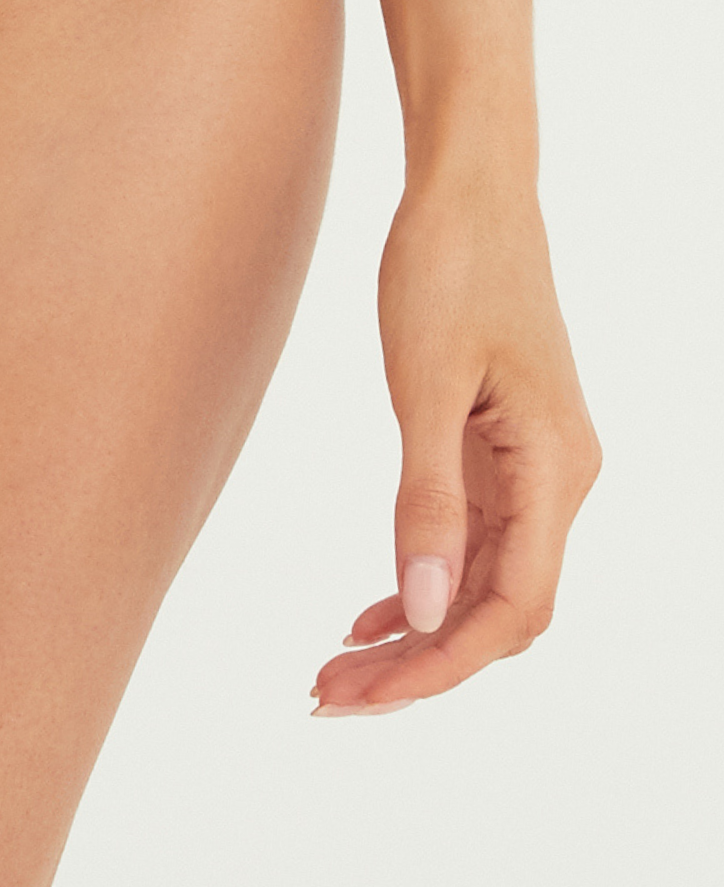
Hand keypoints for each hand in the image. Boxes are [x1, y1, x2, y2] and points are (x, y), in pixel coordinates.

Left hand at [311, 174, 600, 715]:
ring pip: (480, 585)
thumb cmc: (448, 266)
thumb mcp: (422, 386)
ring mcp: (535, 469)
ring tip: (334, 671)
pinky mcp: (503, 452)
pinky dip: (419, 583)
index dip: (439, 664)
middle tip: (326, 699)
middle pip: (498, 613)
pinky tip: (365, 615)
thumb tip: (419, 609)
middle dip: (418, 664)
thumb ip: (424, 501)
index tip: (365, 697)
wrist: (469, 188)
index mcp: (556, 469)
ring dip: (413, 632)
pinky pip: (471, 543)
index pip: (511, 608)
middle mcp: (560, 480)